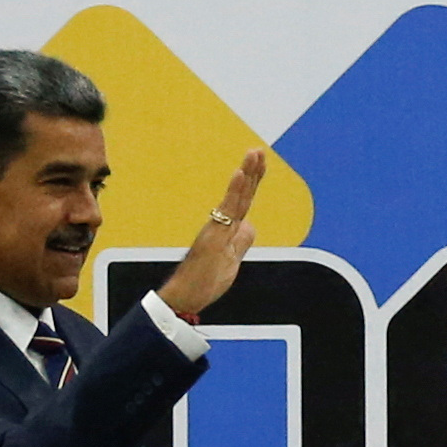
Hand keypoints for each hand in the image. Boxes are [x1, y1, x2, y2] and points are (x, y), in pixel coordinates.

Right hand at [155, 152, 269, 322]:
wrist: (186, 296)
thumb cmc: (204, 282)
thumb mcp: (232, 262)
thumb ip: (241, 242)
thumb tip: (250, 225)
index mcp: (227, 230)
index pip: (243, 201)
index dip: (252, 181)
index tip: (260, 162)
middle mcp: (222, 225)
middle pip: (242, 194)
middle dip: (252, 171)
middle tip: (258, 150)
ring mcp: (218, 229)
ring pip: (236, 198)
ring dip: (246, 174)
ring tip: (254, 154)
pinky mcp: (214, 236)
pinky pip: (227, 210)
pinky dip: (234, 191)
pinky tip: (240, 174)